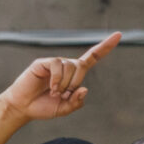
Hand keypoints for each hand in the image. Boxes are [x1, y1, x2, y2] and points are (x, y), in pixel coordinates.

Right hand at [0, 34, 118, 122]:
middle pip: (81, 66)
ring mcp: (54, 63)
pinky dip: (57, 79)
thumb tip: (85, 88)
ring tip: (54, 93)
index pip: (92, 57)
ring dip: (65, 84)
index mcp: (74, 75)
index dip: (105, 47)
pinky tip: (51, 87)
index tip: (119, 35)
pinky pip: (57, 65)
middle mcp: (66, 66)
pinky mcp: (43, 62)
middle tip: (62, 95)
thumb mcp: (65, 109)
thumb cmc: (43, 107)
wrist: (24, 108)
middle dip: (75, 83)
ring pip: (70, 66)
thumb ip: (77, 102)